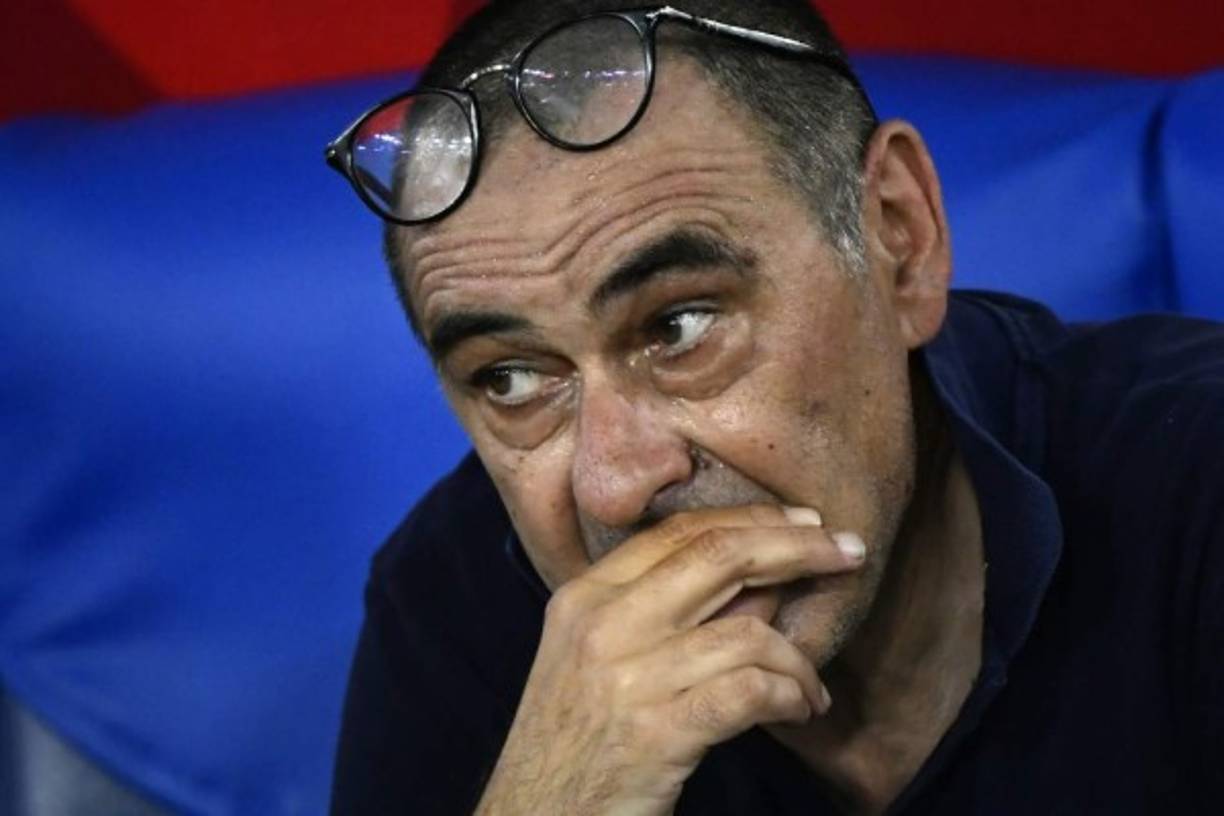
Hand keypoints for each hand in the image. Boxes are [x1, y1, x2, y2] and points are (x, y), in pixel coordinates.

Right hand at [475, 504, 865, 815]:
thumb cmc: (572, 741)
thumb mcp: (597, 660)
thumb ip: (665, 613)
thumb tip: (760, 580)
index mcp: (586, 596)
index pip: (680, 531)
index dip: (753, 517)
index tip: (805, 521)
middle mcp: (603, 624)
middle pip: (718, 556)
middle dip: (797, 546)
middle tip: (849, 551)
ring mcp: (627, 678)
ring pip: (746, 631)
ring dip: (798, 657)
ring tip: (812, 687)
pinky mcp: (655, 735)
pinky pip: (748, 692)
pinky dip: (789, 694)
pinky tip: (800, 708)